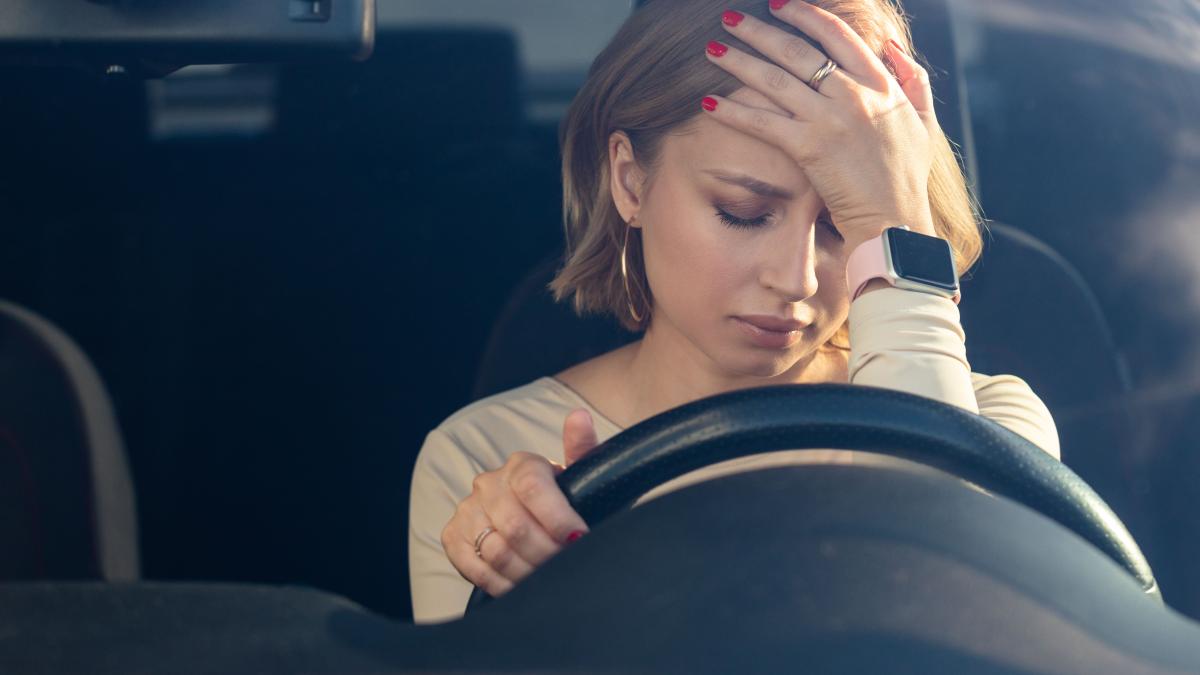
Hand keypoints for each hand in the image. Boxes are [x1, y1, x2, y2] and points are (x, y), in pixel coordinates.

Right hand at [440, 408, 599, 597]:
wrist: (537, 521)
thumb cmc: (564, 499)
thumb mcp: (580, 476)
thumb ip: (582, 449)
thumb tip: (579, 416)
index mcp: (521, 464)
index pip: (532, 487)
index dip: (557, 517)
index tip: (580, 538)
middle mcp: (489, 483)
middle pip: (515, 526)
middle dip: (548, 553)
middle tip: (569, 566)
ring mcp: (467, 510)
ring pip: (496, 551)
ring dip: (529, 573)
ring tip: (551, 578)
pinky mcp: (453, 537)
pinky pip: (474, 568)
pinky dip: (503, 584)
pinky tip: (524, 586)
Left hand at [703, 2, 939, 247]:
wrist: (895, 222)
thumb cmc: (906, 178)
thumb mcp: (922, 122)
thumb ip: (912, 80)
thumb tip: (891, 46)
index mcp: (881, 84)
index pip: (837, 34)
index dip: (804, 14)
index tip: (779, 4)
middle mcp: (854, 94)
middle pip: (797, 51)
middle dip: (759, 31)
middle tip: (731, 19)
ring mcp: (831, 120)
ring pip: (775, 80)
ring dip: (739, 61)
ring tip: (712, 50)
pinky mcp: (809, 148)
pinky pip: (764, 122)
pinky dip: (735, 110)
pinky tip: (710, 102)